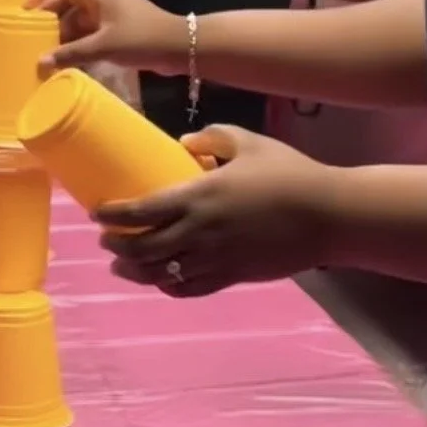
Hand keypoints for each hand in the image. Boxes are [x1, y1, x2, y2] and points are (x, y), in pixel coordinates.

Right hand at [26, 0, 186, 74]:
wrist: (180, 47)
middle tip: (32, 35)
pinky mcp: (118, 31)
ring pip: (78, 18)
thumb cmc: (141, 38)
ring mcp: (111, 15)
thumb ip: (72, 54)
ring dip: (63, 32)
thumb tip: (41, 61)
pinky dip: (77, 43)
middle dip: (49, 15)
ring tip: (45, 51)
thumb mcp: (103, 46)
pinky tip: (67, 60)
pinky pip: (90, 32)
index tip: (27, 10)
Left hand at [95, 126, 337, 296]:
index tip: (98, 212)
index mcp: (200, 195)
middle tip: (106, 238)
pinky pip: (191, 288)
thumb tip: (184, 142)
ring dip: (135, 271)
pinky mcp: (232, 276)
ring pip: (162, 273)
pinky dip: (169, 287)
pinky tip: (161, 280)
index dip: (114, 215)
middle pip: (143, 247)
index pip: (142, 210)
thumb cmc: (288, 173)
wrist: (327, 216)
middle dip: (117, 244)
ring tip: (120, 265)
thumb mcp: (249, 142)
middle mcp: (200, 231)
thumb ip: (213, 137)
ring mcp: (215, 258)